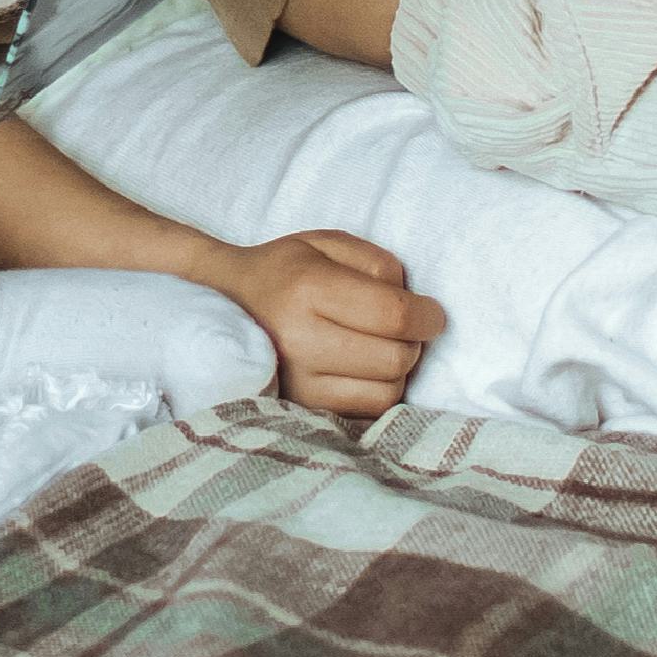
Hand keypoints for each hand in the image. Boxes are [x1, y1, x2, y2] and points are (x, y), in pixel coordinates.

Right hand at [197, 228, 443, 418]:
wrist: (224, 305)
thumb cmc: (285, 270)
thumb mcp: (326, 243)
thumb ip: (376, 263)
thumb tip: (414, 302)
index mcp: (308, 288)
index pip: (393, 314)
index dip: (427, 316)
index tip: (433, 314)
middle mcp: (300, 340)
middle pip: (395, 358)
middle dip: (413, 342)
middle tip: (402, 329)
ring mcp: (298, 382)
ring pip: (387, 392)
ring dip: (396, 371)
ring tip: (377, 349)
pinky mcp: (301, 408)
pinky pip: (367, 413)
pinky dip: (375, 392)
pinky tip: (361, 372)